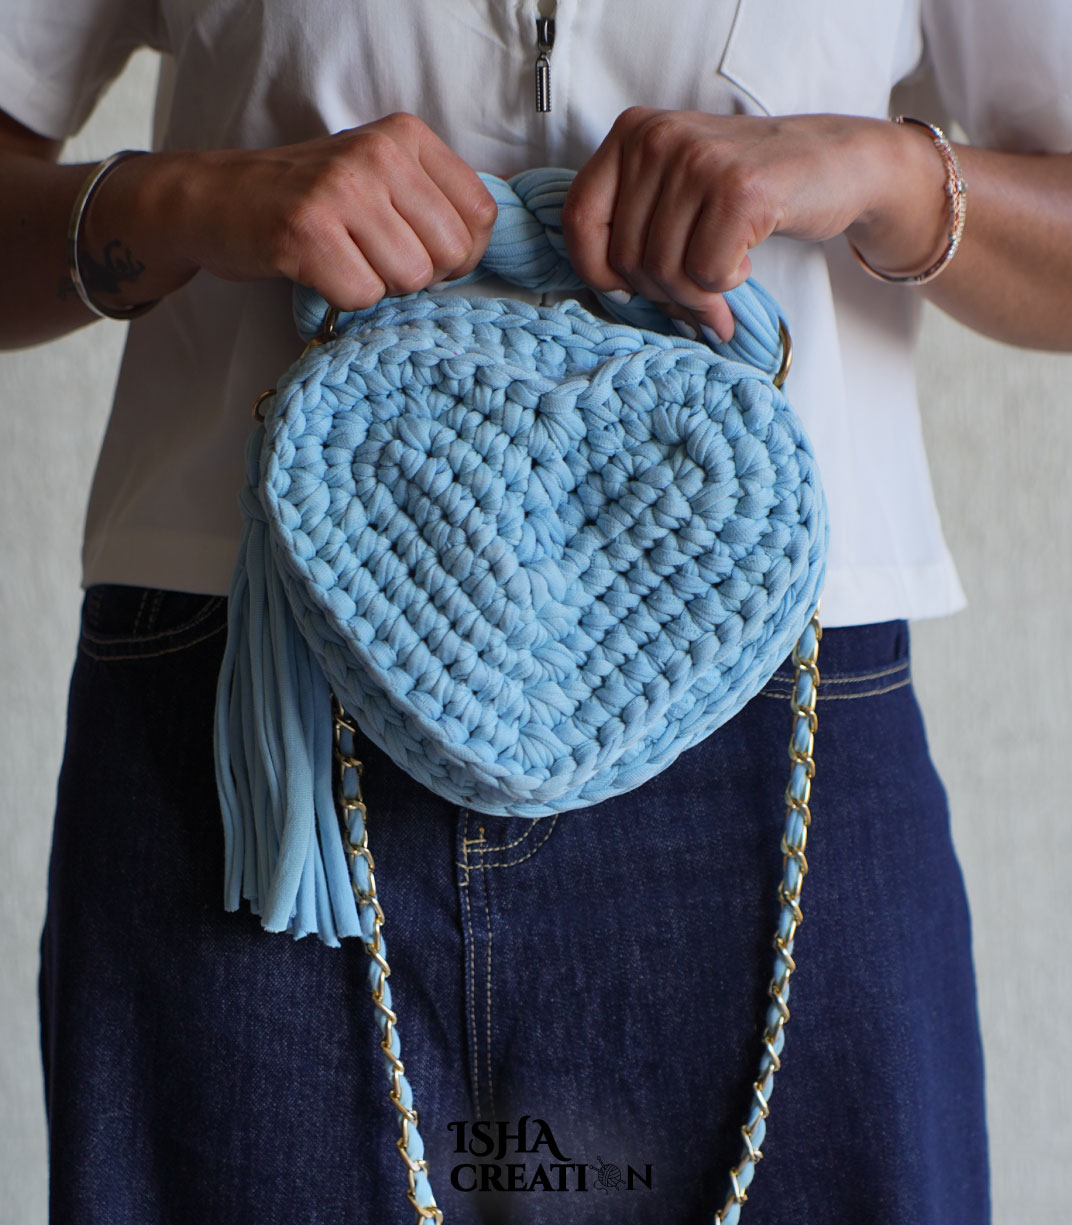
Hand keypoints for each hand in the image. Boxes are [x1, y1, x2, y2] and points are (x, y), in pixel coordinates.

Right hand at [90, 112, 498, 311]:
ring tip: (346, 262)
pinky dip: (345, 299)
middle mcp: (379, 154)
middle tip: (376, 262)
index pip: (480, 215)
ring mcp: (341, 190)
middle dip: (420, 276)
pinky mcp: (306, 231)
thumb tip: (479, 253)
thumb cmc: (306, 199)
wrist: (214, 198)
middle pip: (450, 254)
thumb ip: (431, 202)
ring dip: (380, 287)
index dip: (461, 254)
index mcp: (406, 136)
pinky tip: (320, 271)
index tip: (425, 256)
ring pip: (410, 279)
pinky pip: (363, 295)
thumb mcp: (378, 176)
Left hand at [562, 108, 948, 340]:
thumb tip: (612, 299)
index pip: (579, 220)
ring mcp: (699, 161)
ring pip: (665, 271)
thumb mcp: (676, 190)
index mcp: (631, 135)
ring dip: (696, 296)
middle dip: (662, 292)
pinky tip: (745, 262)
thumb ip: (635, 227)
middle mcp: (658, 139)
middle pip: (626, 257)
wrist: (837, 163)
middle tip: (696, 292)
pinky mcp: (739, 190)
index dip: (597, 271)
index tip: (628, 288)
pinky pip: (706, 273)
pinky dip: (726, 285)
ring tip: (723, 279)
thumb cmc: (749, 189)